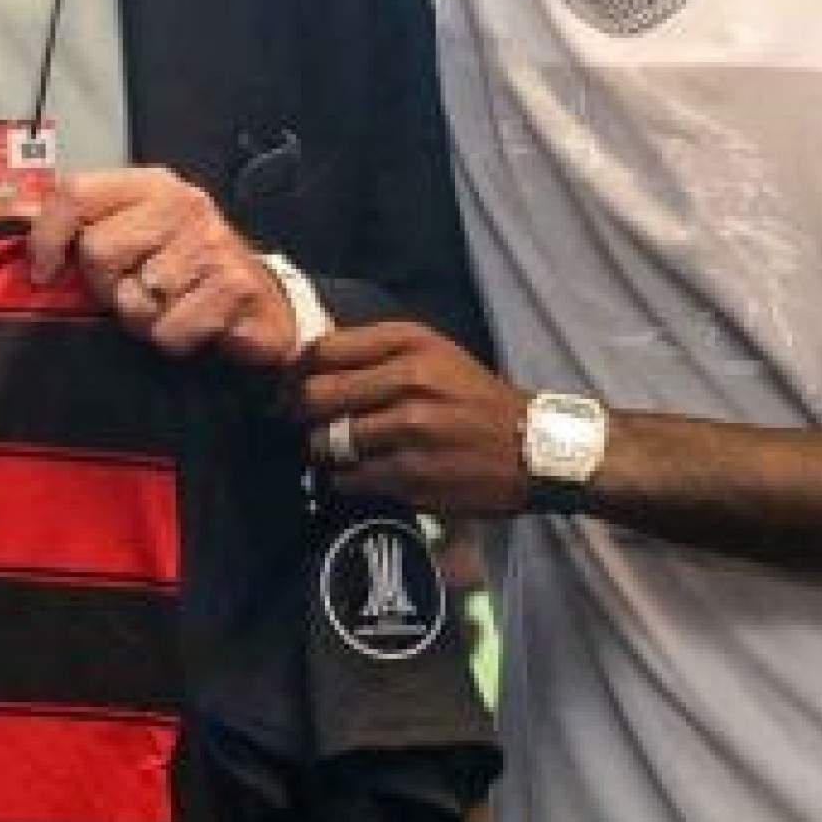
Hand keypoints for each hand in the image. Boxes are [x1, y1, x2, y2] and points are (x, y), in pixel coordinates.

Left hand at [26, 168, 295, 365]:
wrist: (265, 305)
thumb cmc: (185, 270)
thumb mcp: (135, 234)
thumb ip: (78, 226)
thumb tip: (10, 217)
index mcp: (150, 185)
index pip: (75, 191)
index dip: (47, 235)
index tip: (42, 271)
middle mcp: (182, 205)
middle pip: (98, 251)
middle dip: (106, 287)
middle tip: (133, 290)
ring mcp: (210, 244)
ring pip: (132, 299)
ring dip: (142, 319)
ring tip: (167, 307)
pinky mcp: (232, 287)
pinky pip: (167, 331)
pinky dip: (172, 340)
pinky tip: (192, 324)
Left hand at [292, 321, 534, 515]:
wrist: (532, 446)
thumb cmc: (471, 398)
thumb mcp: (432, 354)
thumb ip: (373, 354)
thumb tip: (304, 366)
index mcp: (410, 342)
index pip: (323, 349)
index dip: (296, 372)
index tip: (289, 387)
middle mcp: (410, 379)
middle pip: (316, 395)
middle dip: (298, 413)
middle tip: (298, 423)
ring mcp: (411, 427)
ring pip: (328, 441)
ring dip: (321, 451)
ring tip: (331, 452)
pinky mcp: (414, 472)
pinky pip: (351, 477)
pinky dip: (345, 479)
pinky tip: (359, 474)